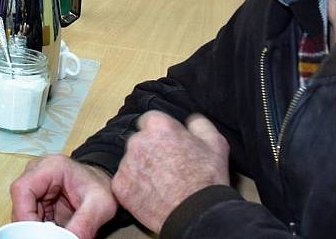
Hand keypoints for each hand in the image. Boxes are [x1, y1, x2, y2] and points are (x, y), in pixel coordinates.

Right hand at [9, 155, 118, 238]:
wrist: (103, 185)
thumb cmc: (101, 187)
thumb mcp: (99, 206)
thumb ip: (84, 224)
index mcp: (50, 167)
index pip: (22, 189)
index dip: (24, 214)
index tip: (37, 234)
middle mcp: (37, 173)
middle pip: (19, 202)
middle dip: (31, 224)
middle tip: (47, 236)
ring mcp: (35, 186)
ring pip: (22, 212)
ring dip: (35, 228)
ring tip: (56, 233)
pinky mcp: (37, 199)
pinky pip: (30, 218)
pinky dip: (40, 229)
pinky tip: (53, 232)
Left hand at [112, 111, 230, 231]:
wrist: (196, 213)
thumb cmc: (207, 178)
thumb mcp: (215, 143)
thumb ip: (199, 124)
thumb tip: (190, 121)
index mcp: (158, 126)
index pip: (151, 120)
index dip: (161, 133)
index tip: (169, 145)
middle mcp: (137, 140)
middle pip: (139, 140)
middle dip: (150, 150)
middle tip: (167, 167)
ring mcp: (126, 163)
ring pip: (131, 161)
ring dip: (141, 168)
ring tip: (160, 184)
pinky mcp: (119, 185)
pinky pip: (125, 181)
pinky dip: (134, 187)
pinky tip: (151, 195)